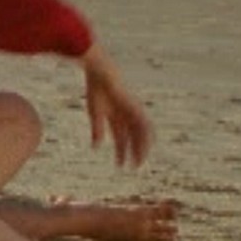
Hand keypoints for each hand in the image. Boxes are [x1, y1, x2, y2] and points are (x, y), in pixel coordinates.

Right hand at [82, 45, 152, 167]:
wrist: (102, 72)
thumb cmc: (96, 88)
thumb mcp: (95, 112)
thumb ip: (97, 129)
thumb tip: (96, 146)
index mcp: (116, 116)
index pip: (121, 138)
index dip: (120, 152)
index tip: (120, 165)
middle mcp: (127, 116)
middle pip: (133, 138)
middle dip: (133, 153)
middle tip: (134, 168)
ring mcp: (133, 112)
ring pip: (141, 134)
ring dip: (141, 148)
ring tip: (140, 161)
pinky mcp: (136, 108)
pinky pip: (145, 126)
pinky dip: (145, 137)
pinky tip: (145, 147)